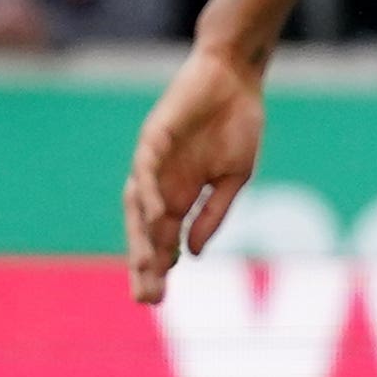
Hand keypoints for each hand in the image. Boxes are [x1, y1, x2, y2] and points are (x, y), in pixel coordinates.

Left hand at [123, 43, 267, 303]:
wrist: (235, 77)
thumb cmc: (237, 123)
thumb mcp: (234, 178)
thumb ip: (213, 215)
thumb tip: (194, 254)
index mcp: (182, 194)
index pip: (164, 239)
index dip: (160, 267)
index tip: (158, 299)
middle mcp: (163, 182)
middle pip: (146, 231)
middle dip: (145, 264)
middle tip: (146, 298)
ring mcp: (155, 161)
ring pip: (139, 205)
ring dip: (141, 237)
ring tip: (144, 268)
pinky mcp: (154, 136)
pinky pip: (146, 169)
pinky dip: (150, 194)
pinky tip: (157, 218)